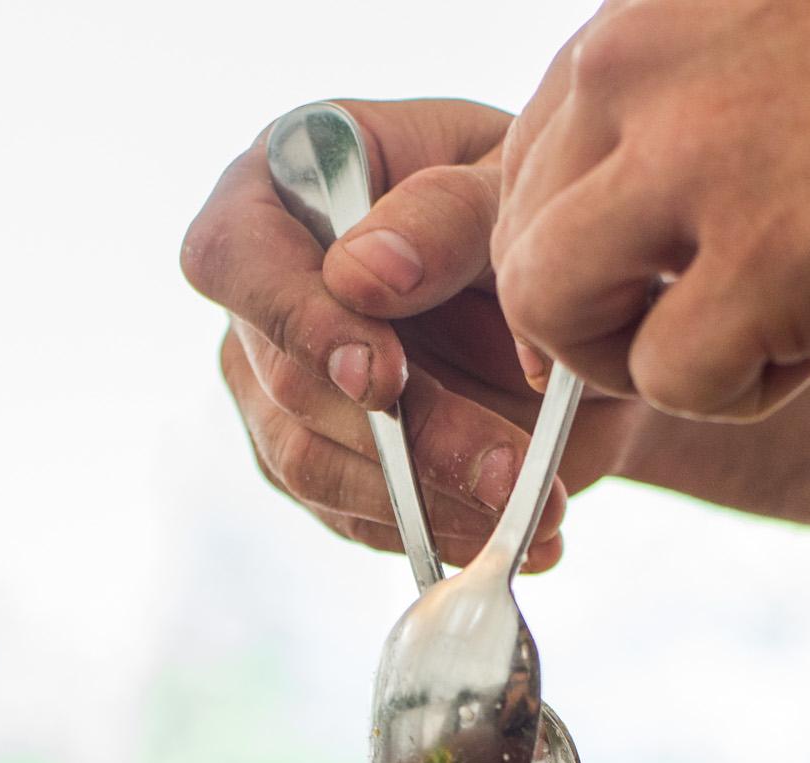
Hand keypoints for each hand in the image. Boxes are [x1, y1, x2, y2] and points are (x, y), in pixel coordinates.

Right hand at [180, 98, 650, 571]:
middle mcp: (263, 290)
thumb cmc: (531, 213)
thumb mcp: (513, 187)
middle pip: (284, 382)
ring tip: (531, 505)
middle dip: (401, 438)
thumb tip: (360, 274)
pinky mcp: (322, 461)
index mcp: (287, 182)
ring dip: (423, 501)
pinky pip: (354, 518)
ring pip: (311, 465)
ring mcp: (279, 384)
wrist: (576, 309)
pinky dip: (436, 533)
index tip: (382, 378)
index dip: (296, 323)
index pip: (233, 255)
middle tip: (509, 470)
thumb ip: (446, 216)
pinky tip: (514, 530)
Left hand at [495, 0, 809, 419]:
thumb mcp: (808, 32)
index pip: (527, 155)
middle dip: (603, 305)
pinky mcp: (760, 262)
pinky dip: (743, 392)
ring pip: (547, 310)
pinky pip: (666, 382)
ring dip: (642, 352)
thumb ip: (709, 88)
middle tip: (732, 308)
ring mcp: (693, 161)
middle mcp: (644, 66)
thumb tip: (638, 198)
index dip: (588, 242)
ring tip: (767, 329)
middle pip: (517, 237)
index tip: (669, 270)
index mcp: (654, 10)